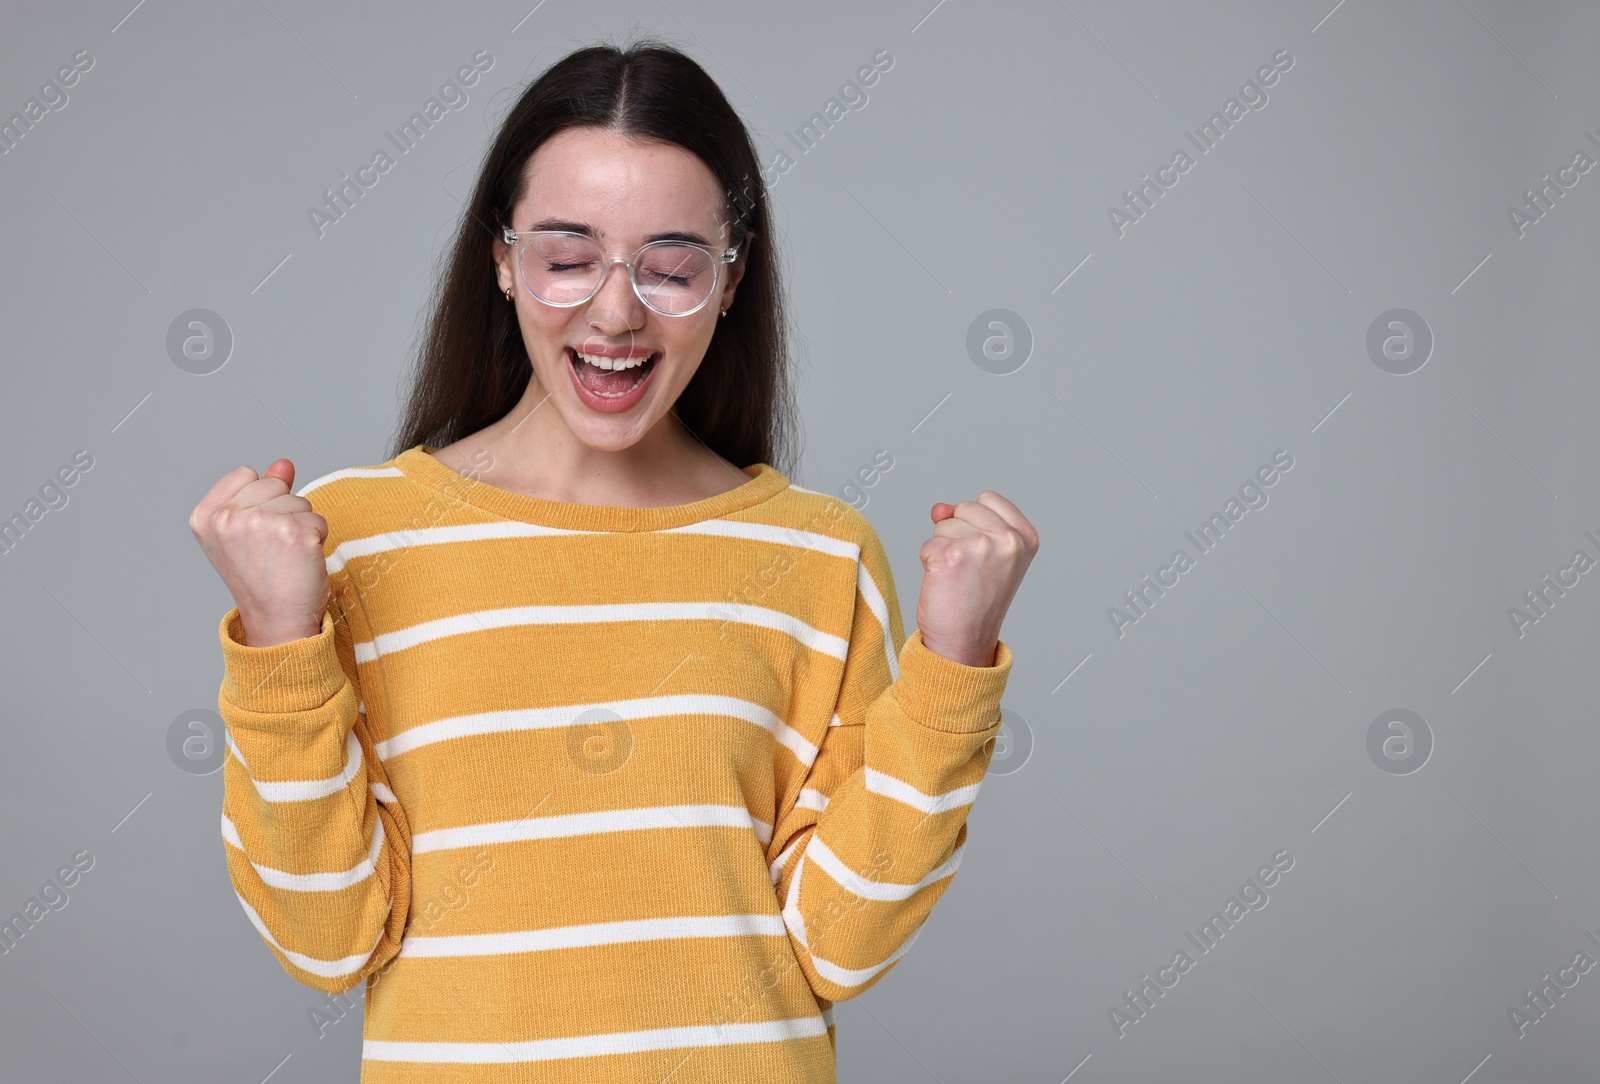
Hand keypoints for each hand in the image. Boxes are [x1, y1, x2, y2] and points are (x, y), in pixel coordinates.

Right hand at [189, 458, 330, 646]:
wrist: (276, 620)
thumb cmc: (262, 578)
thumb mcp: (247, 531)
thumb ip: (262, 491)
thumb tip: (283, 464)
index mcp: (206, 516)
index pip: (246, 475)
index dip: (260, 500)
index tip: (253, 535)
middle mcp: (228, 518)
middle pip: (275, 485)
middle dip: (282, 511)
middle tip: (272, 549)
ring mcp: (261, 524)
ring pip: (300, 501)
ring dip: (301, 526)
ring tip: (285, 556)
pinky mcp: (295, 533)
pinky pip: (319, 520)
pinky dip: (317, 540)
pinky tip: (300, 562)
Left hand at [914, 492, 1039, 666]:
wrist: (965, 642)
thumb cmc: (977, 602)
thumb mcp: (988, 555)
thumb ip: (968, 522)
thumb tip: (939, 508)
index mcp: (1026, 537)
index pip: (988, 499)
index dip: (975, 521)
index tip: (982, 554)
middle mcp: (1008, 540)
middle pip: (964, 508)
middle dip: (957, 534)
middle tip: (969, 571)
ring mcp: (980, 546)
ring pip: (943, 525)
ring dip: (943, 550)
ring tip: (959, 579)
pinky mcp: (950, 556)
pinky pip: (927, 545)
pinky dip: (929, 564)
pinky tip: (945, 584)